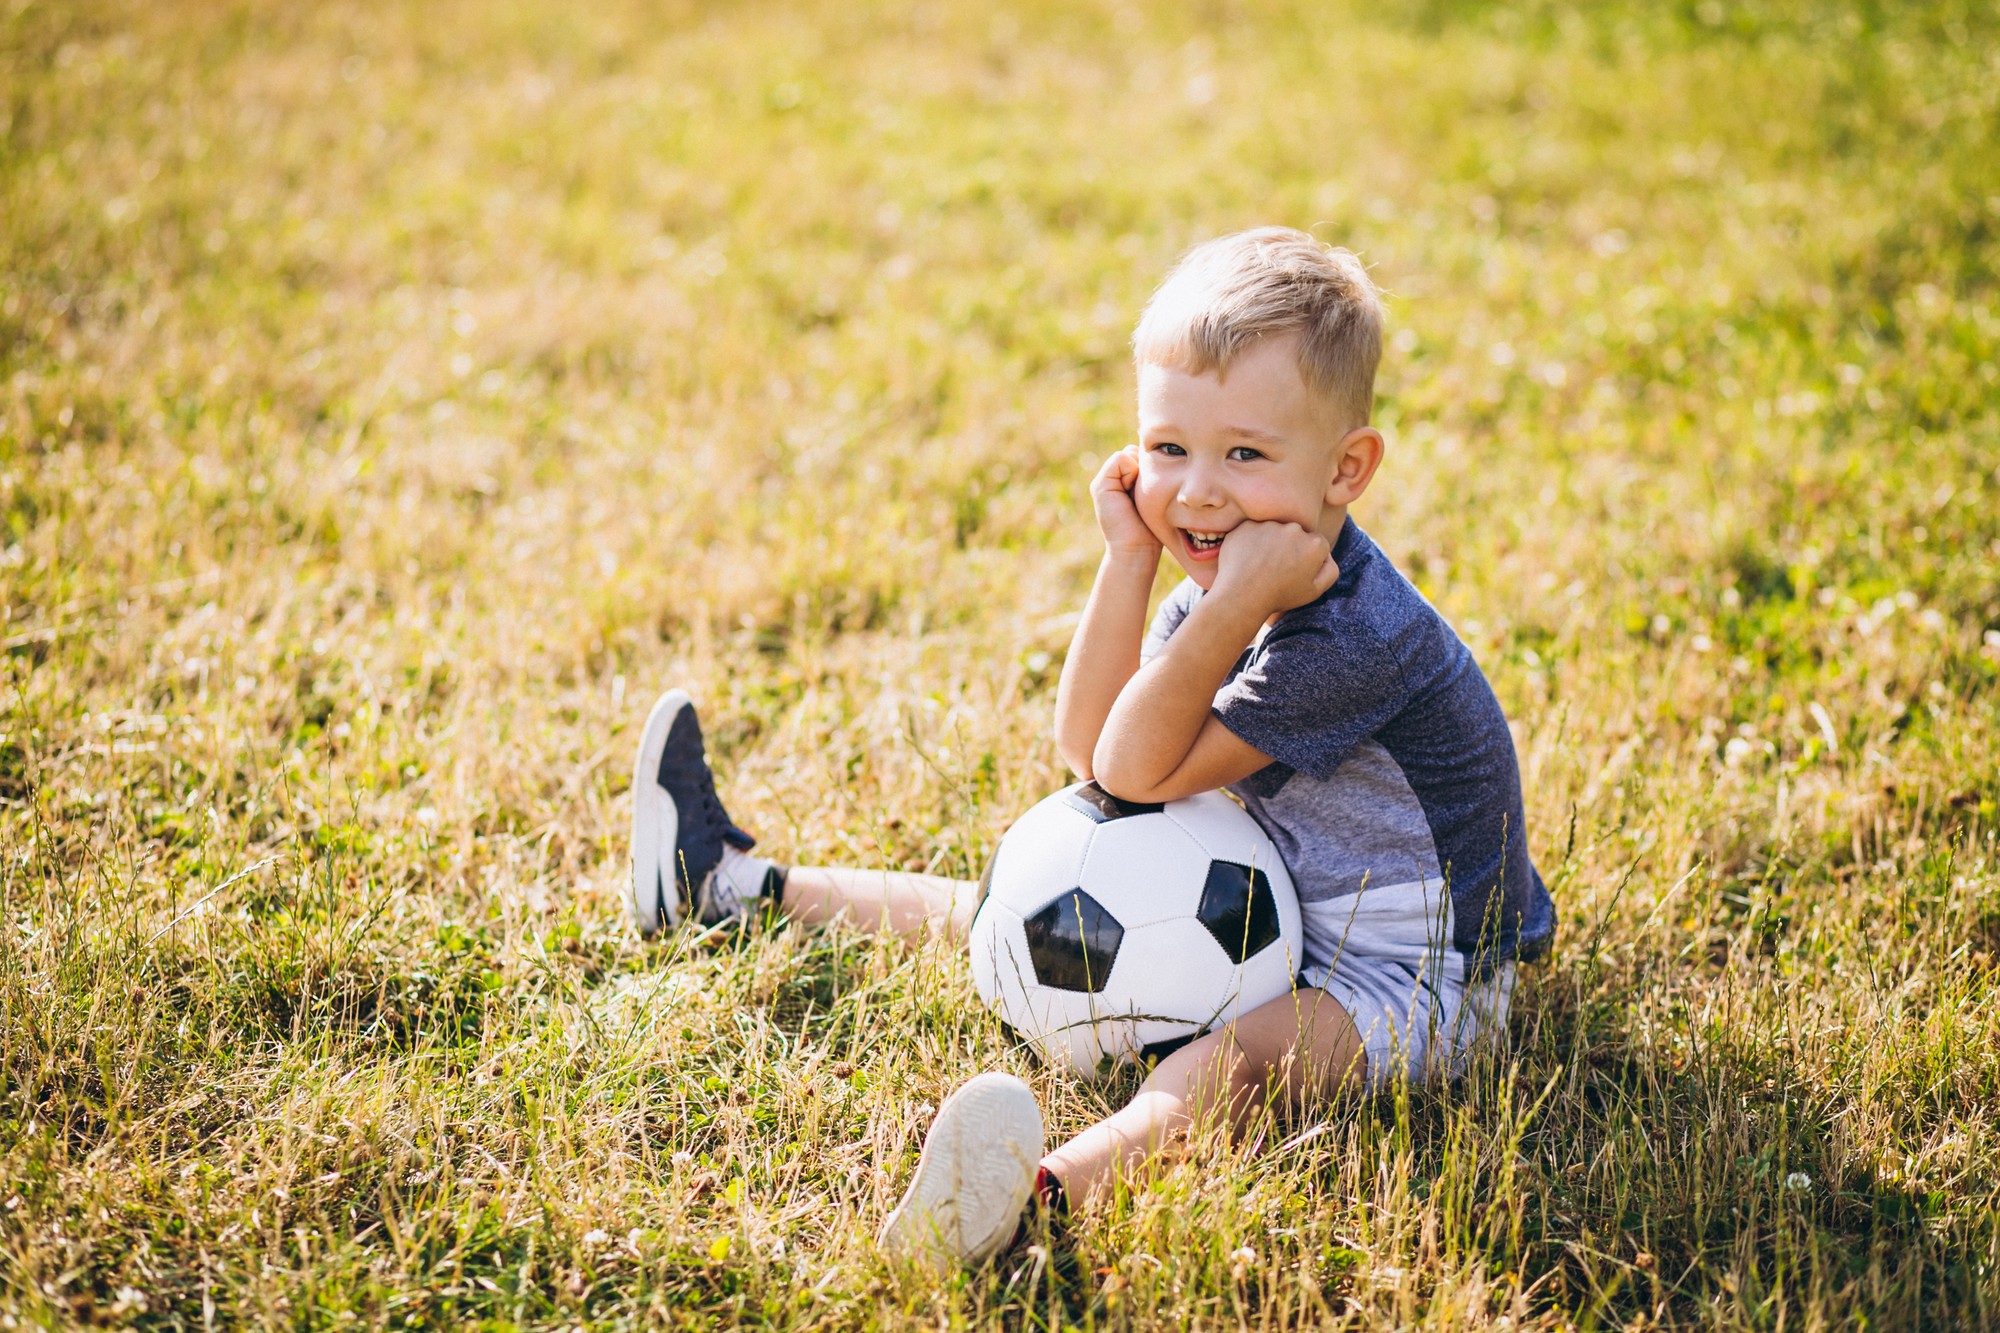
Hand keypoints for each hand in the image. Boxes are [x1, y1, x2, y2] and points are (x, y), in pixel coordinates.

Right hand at [1089, 447, 1160, 558]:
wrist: (1135, 549)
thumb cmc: (1150, 529)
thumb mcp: (1154, 496)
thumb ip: (1151, 475)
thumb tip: (1161, 454)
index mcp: (1122, 481)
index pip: (1140, 454)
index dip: (1152, 467)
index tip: (1154, 492)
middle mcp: (1110, 479)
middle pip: (1135, 451)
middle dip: (1145, 467)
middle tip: (1145, 494)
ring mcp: (1103, 481)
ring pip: (1128, 453)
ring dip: (1139, 471)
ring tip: (1137, 495)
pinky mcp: (1100, 485)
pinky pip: (1120, 458)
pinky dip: (1131, 471)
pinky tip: (1130, 493)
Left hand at [1211, 521, 1338, 618]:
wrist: (1243, 596)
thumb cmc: (1280, 596)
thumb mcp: (1314, 590)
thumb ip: (1330, 570)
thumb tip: (1327, 554)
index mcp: (1315, 543)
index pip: (1314, 543)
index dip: (1303, 558)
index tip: (1292, 570)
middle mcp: (1295, 528)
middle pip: (1294, 534)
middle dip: (1287, 547)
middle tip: (1275, 568)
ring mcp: (1270, 525)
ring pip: (1272, 530)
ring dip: (1268, 543)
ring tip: (1259, 566)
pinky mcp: (1247, 525)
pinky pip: (1251, 531)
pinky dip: (1249, 542)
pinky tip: (1246, 559)